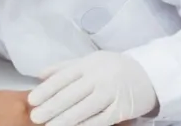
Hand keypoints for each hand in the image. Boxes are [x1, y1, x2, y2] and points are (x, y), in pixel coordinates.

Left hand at [27, 51, 156, 125]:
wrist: (149, 74)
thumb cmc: (113, 68)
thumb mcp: (89, 60)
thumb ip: (64, 67)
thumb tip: (40, 74)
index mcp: (88, 64)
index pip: (62, 78)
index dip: (46, 90)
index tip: (31, 100)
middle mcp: (98, 77)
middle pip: (71, 94)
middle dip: (51, 107)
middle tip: (36, 117)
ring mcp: (111, 93)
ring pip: (84, 109)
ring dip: (65, 120)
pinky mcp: (121, 109)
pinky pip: (100, 120)